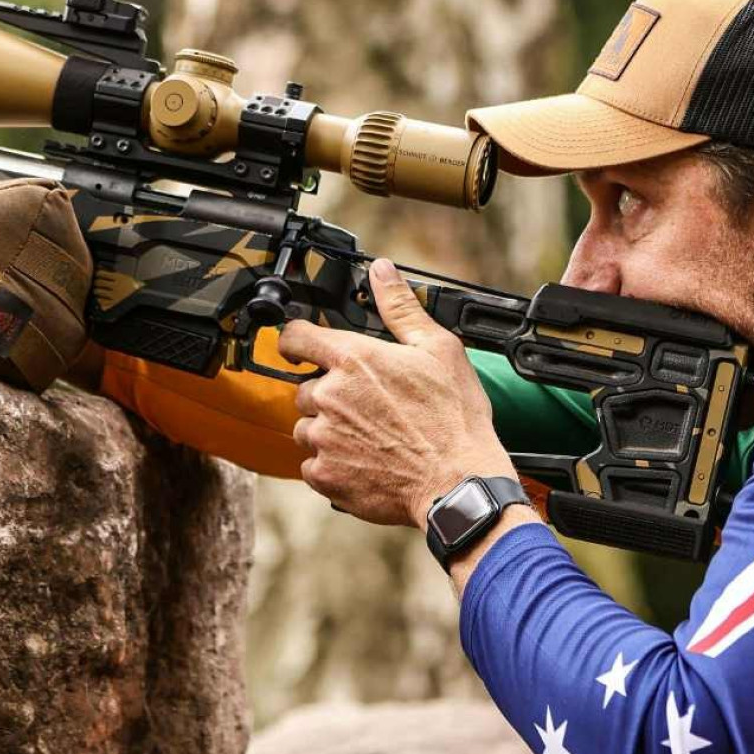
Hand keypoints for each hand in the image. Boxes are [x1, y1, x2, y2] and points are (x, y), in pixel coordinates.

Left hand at [278, 258, 514, 528]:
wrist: (457, 482)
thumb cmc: (453, 419)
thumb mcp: (438, 349)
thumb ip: (400, 307)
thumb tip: (382, 271)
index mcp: (353, 359)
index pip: (296, 337)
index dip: (297, 341)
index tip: (302, 349)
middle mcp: (330, 396)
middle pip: (307, 389)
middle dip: (330, 396)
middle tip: (369, 408)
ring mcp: (324, 438)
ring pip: (308, 428)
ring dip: (329, 431)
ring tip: (371, 438)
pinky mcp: (325, 475)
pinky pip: (313, 466)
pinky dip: (332, 465)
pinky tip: (365, 463)